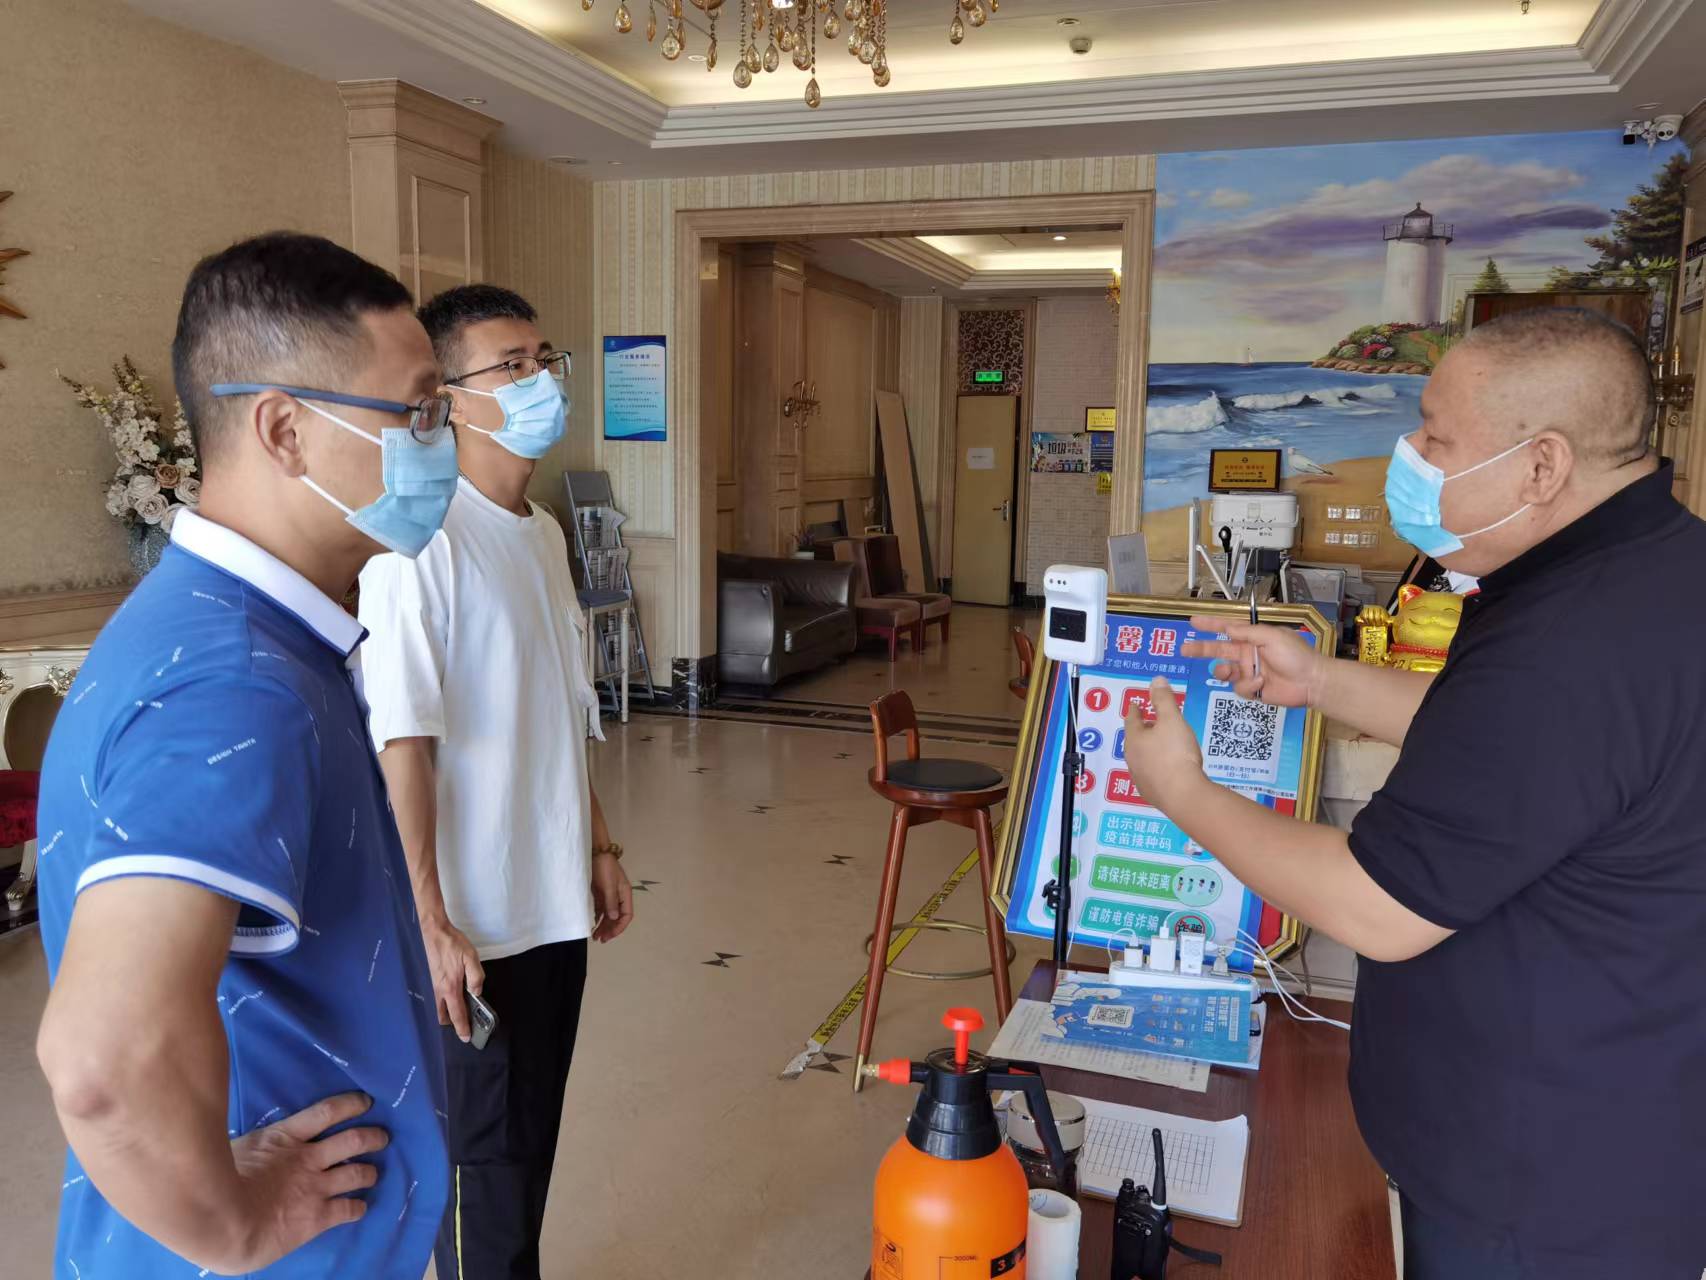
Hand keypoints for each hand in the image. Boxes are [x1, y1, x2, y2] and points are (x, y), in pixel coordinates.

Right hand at [226, 1092, 386, 1271]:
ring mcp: (316, 1187)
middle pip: (354, 1140)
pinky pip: (349, 1209)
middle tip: (382, 1137)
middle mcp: (308, 1159)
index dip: (351, 1105)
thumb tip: (252, 1143)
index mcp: (285, 1138)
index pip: (328, 1112)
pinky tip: (361, 1208)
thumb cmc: (214, 1184)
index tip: (366, 1102)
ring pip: (358, 1173)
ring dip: (370, 1172)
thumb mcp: (234, 1150)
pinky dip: (358, 1208)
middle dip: (373, 1137)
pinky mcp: (318, 1217)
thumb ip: (255, 1146)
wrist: (222, 1223)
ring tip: (374, 1172)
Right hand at [421, 914, 483, 1041]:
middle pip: (442, 1016)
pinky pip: (435, 998)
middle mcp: (438, 990)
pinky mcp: (429, 979)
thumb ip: (476, 977)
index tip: (466, 1037)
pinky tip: (451, 994)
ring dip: (446, 1013)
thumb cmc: (451, 944)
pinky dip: (442, 1003)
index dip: (462, 1028)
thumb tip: (476, 992)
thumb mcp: (470, 957)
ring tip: (458, 1010)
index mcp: (450, 988)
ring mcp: (432, 985)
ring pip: (437, 1008)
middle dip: (451, 1023)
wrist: (433, 931)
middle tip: (463, 1023)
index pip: (457, 1014)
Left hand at [591, 852, 633, 942]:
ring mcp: (610, 895)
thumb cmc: (604, 867)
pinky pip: (601, 909)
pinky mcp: (601, 893)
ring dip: (603, 926)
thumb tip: (615, 918)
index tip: (609, 936)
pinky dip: (598, 918)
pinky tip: (593, 924)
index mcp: (625, 894)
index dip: (619, 927)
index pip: (627, 916)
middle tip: (600, 939)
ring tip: (595, 936)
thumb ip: (611, 902)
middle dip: (610, 929)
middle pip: (617, 918)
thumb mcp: (608, 885)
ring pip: (609, 915)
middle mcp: (619, 897)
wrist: (595, 852)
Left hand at [1121, 676, 1207, 815]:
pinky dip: (1157, 769)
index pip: (1132, 720)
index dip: (1136, 710)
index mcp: (1134, 739)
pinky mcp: (1152, 794)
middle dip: (1142, 731)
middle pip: (1135, 740)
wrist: (1183, 795)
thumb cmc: (1176, 752)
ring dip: (1149, 751)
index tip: (1136, 705)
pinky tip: (1166, 771)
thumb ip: (1164, 699)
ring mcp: (1140, 779)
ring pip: (1142, 759)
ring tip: (1160, 747)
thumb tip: (1155, 680)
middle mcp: (1132, 759)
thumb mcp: (1172, 719)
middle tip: (1151, 724)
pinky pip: (1152, 776)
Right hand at [1182, 614, 1324, 708]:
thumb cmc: (1295, 655)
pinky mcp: (1253, 690)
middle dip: (1201, 649)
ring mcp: (1249, 672)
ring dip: (1223, 671)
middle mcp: (1248, 654)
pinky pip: (1239, 688)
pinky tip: (1261, 683)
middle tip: (1184, 649)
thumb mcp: (1272, 636)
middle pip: (1219, 650)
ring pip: (1225, 671)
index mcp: (1253, 638)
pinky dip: (1248, 686)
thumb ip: (1248, 632)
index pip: (1227, 629)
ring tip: (1225, 671)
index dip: (1210, 625)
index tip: (1193, 622)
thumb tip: (1228, 627)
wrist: (1311, 682)